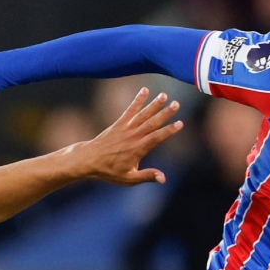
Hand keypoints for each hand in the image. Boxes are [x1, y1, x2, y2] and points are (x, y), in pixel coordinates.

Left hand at [68, 87, 182, 185]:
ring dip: (154, 104)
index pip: (156, 138)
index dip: (168, 131)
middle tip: (176, 104)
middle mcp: (133, 136)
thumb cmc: (109, 171)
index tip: (180, 123)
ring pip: (142, 114)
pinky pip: (130, 110)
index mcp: (137, 149)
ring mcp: (125, 128)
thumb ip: (147, 176)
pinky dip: (138, 100)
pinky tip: (145, 90)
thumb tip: (163, 178)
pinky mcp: (119, 123)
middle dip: (165, 113)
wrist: (89, 159)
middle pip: (151, 123)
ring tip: (164, 95)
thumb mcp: (129, 179)